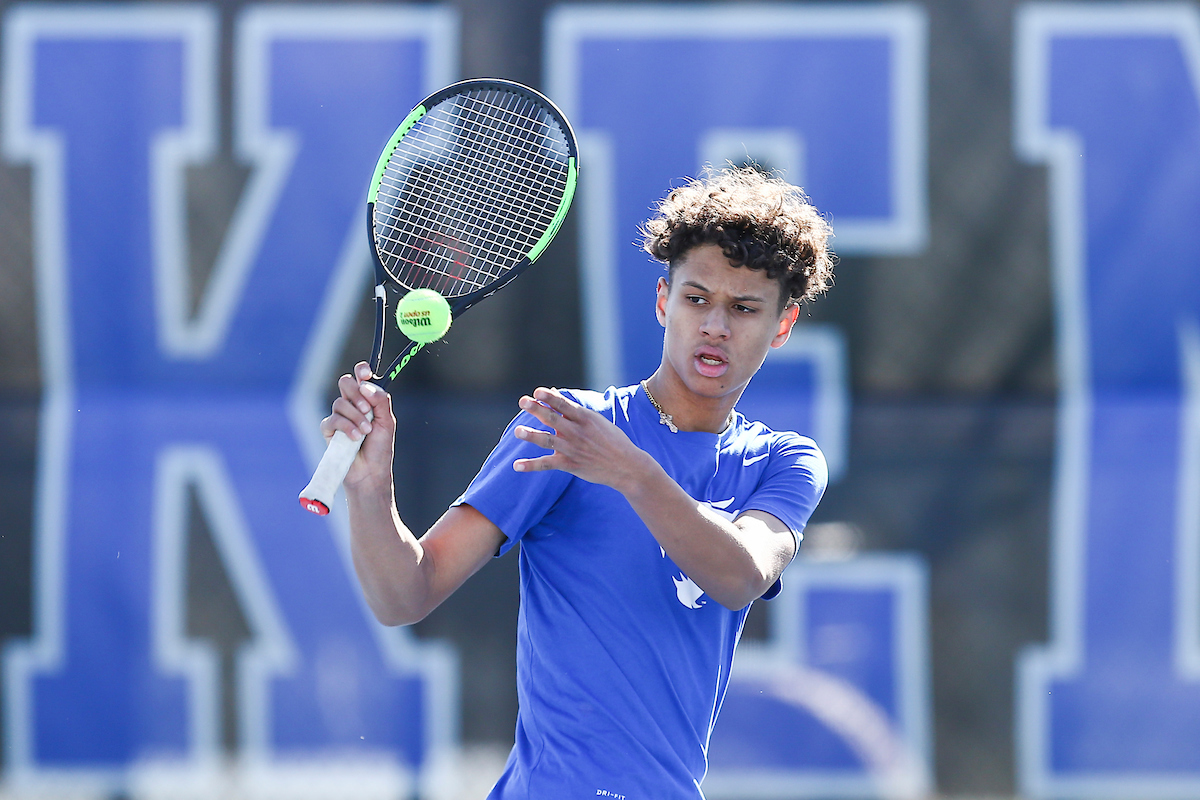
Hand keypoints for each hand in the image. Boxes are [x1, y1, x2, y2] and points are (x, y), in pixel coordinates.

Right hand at [319, 361, 395, 487]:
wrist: (371, 472)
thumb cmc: (380, 448)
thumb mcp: (387, 422)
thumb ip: (380, 400)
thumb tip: (366, 385)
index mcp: (367, 399)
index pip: (361, 376)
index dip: (362, 370)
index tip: (366, 374)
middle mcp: (352, 405)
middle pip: (346, 383)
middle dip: (356, 394)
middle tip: (367, 410)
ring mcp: (340, 416)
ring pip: (340, 402)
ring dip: (355, 416)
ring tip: (366, 431)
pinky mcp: (330, 430)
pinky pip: (332, 420)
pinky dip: (346, 427)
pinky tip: (355, 438)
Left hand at [512, 388, 656, 493]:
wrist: (627, 466)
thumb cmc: (612, 440)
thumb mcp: (596, 421)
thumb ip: (573, 409)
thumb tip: (553, 393)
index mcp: (586, 418)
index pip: (565, 405)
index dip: (550, 397)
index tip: (537, 391)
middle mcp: (578, 432)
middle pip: (553, 419)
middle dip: (537, 409)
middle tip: (522, 401)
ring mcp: (573, 449)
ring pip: (548, 441)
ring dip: (532, 436)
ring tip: (517, 431)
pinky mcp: (570, 465)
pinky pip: (547, 464)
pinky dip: (531, 465)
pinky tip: (516, 465)